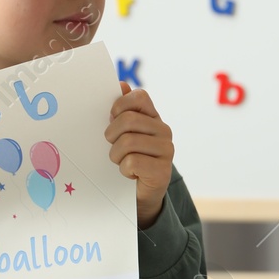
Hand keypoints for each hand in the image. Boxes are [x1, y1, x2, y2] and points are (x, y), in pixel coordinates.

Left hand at [105, 83, 173, 228]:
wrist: (141, 194)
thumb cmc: (130, 159)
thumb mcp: (123, 133)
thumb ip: (122, 109)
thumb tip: (121, 84)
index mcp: (153, 117)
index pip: (139, 97)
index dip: (120, 105)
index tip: (112, 118)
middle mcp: (164, 130)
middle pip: (128, 120)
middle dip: (112, 134)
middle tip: (112, 145)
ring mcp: (166, 150)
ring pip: (128, 142)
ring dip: (116, 155)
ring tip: (121, 161)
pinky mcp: (162, 170)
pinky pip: (132, 162)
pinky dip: (124, 170)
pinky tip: (130, 173)